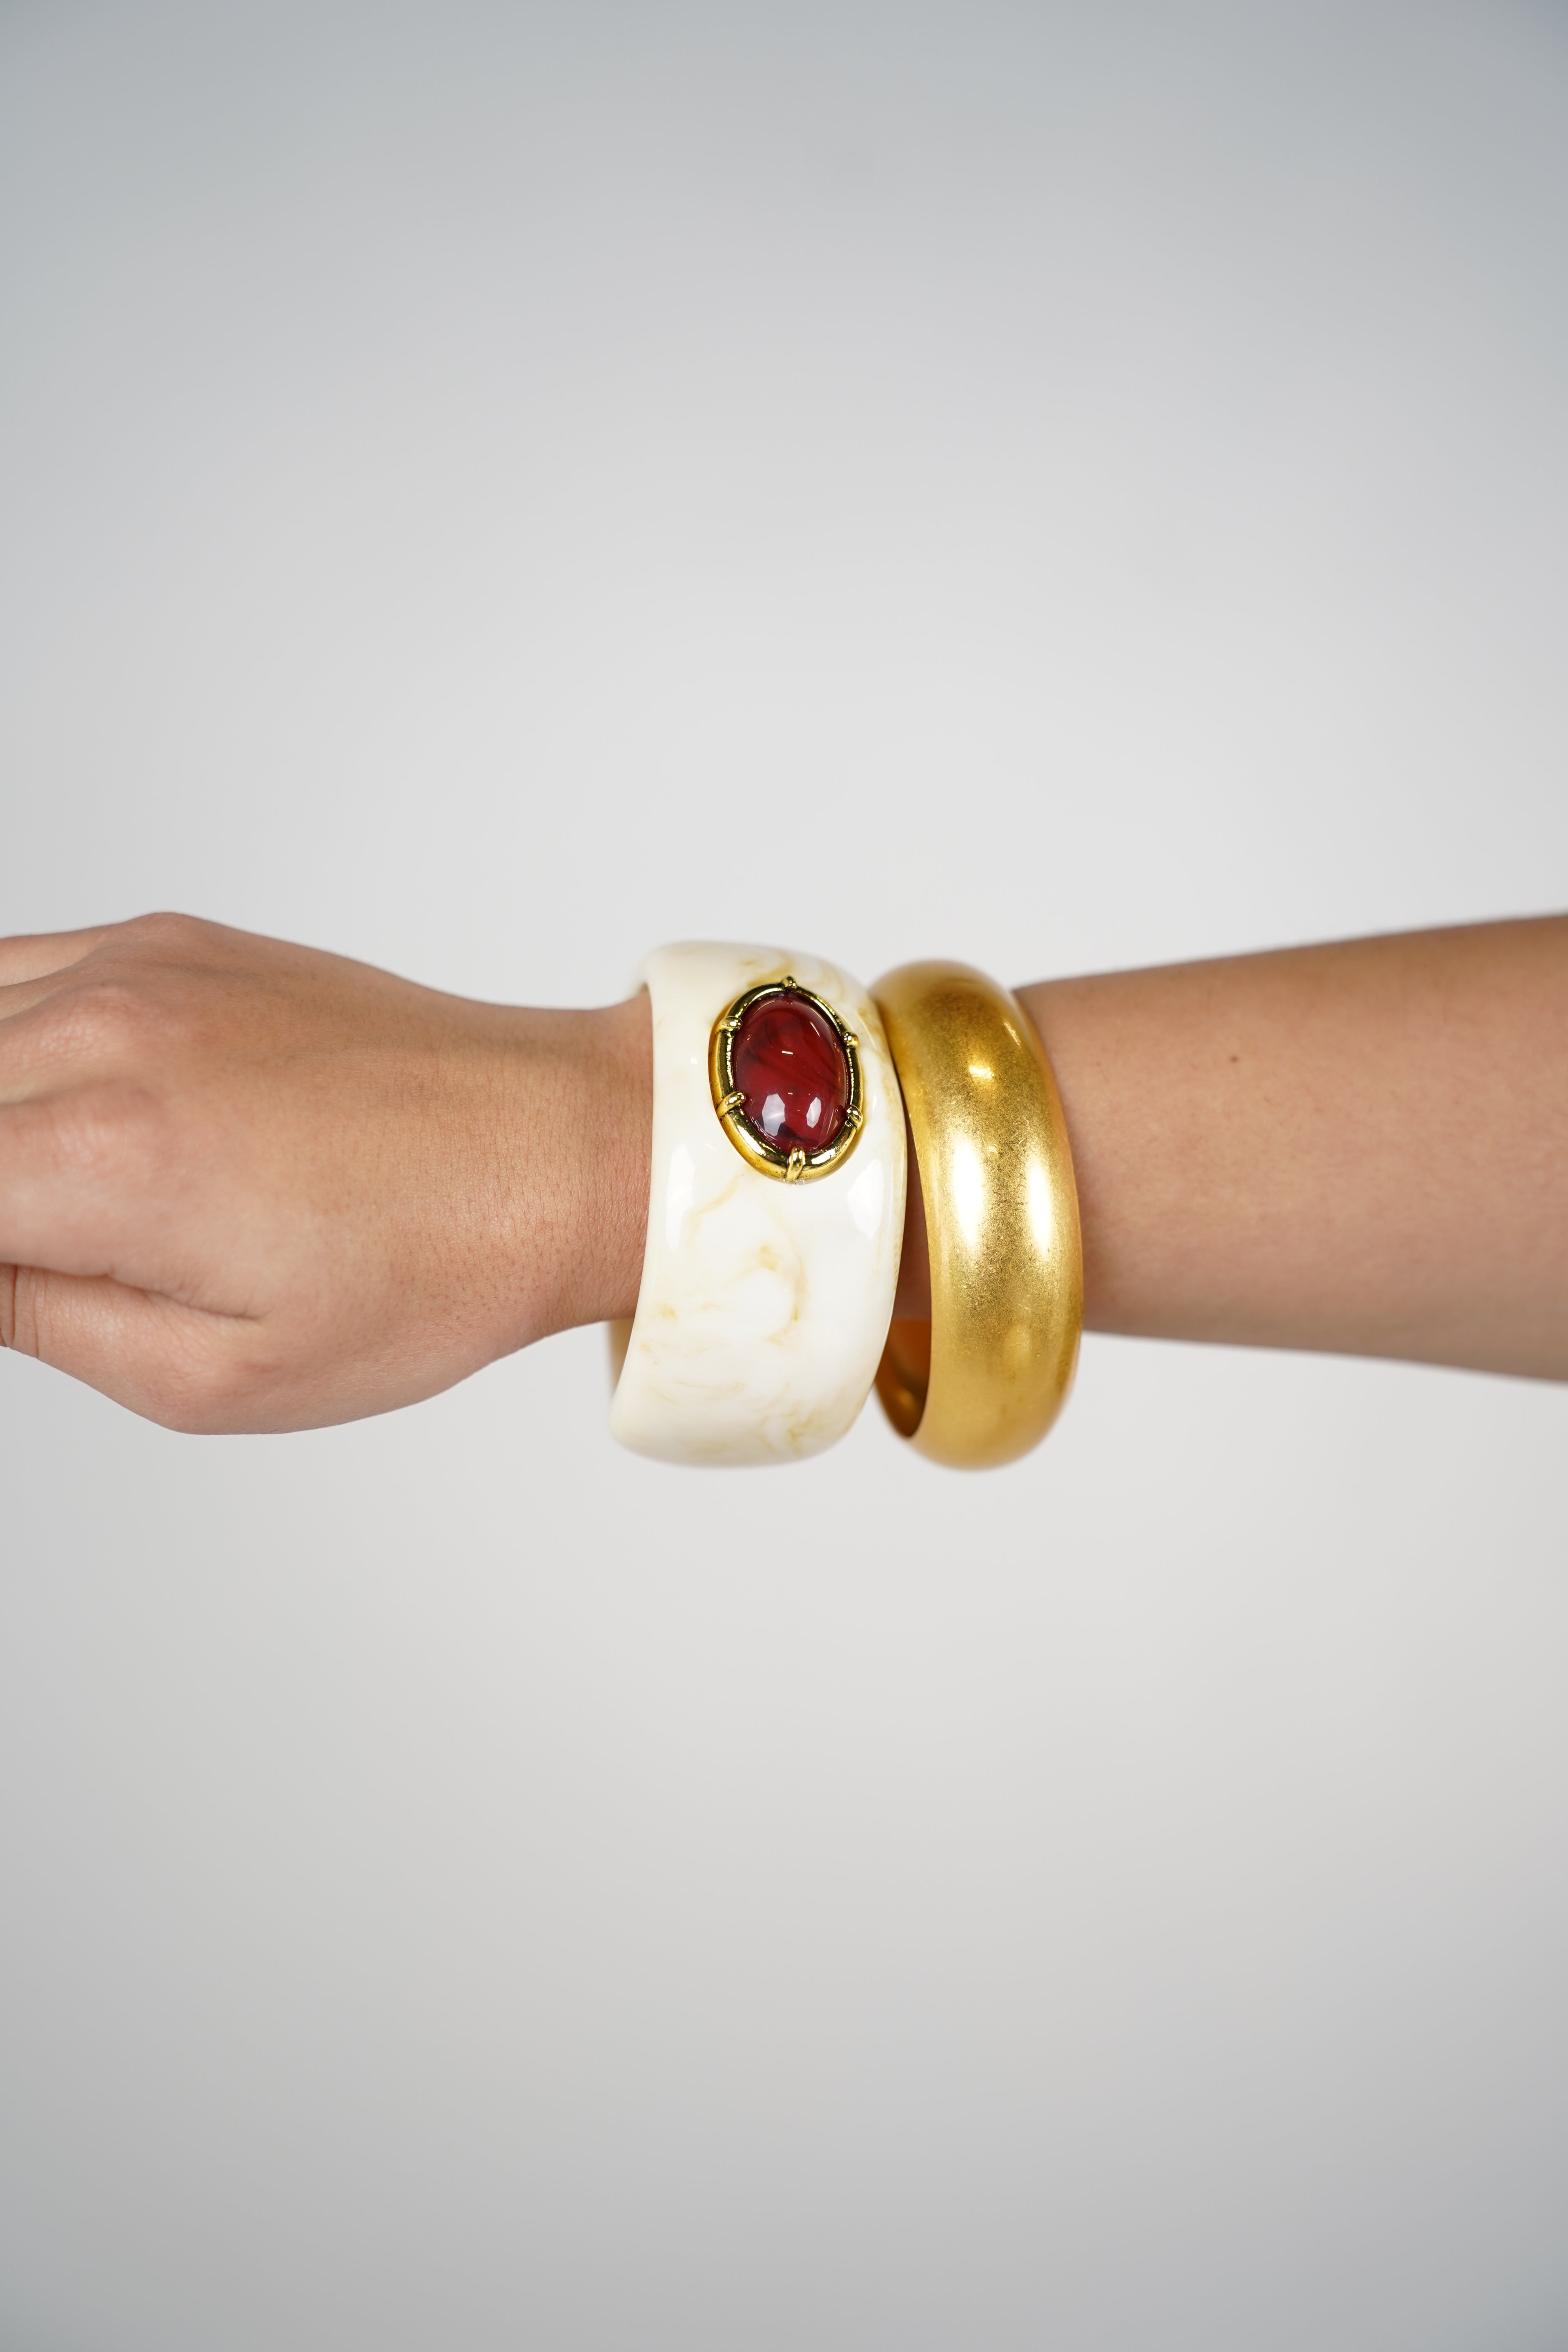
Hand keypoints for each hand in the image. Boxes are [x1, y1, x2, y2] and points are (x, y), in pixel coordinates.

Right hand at [0, 915, 649, 1430]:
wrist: (558, 1148)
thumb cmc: (425, 1274)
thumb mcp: (215, 1372)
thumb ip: (33, 1316)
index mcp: (103, 1161)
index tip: (20, 1268)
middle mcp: (101, 1035)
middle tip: (51, 1250)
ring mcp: (134, 970)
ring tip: (65, 1205)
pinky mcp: (168, 942)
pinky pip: (16, 975)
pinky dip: (6, 1048)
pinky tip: (53, 1116)